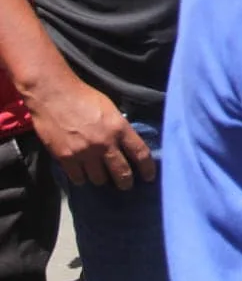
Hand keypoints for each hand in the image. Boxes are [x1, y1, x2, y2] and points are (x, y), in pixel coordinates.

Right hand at [23, 72, 155, 189]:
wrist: (53, 95)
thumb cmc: (84, 97)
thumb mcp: (110, 109)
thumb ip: (119, 128)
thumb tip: (127, 144)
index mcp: (120, 128)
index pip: (141, 154)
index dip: (148, 169)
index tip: (149, 177)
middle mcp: (104, 143)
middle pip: (122, 173)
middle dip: (126, 182)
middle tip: (126, 185)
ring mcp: (84, 152)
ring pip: (99, 179)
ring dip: (102, 179)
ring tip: (102, 176)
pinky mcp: (65, 158)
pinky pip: (78, 178)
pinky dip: (82, 178)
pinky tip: (83, 174)